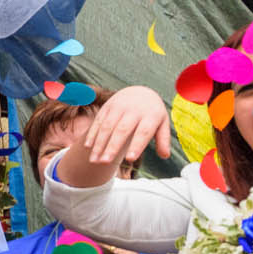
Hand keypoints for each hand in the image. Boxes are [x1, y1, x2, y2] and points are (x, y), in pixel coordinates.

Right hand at [55, 86, 169, 188]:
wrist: (139, 91)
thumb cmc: (152, 113)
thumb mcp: (162, 123)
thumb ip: (163, 139)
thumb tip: (165, 156)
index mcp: (150, 115)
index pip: (143, 132)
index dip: (136, 146)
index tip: (130, 160)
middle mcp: (133, 110)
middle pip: (122, 130)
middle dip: (112, 146)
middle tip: (105, 162)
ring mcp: (119, 107)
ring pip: (107, 127)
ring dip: (99, 144)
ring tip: (94, 160)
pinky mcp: (107, 107)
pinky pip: (98, 121)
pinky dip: (92, 134)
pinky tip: (88, 147)